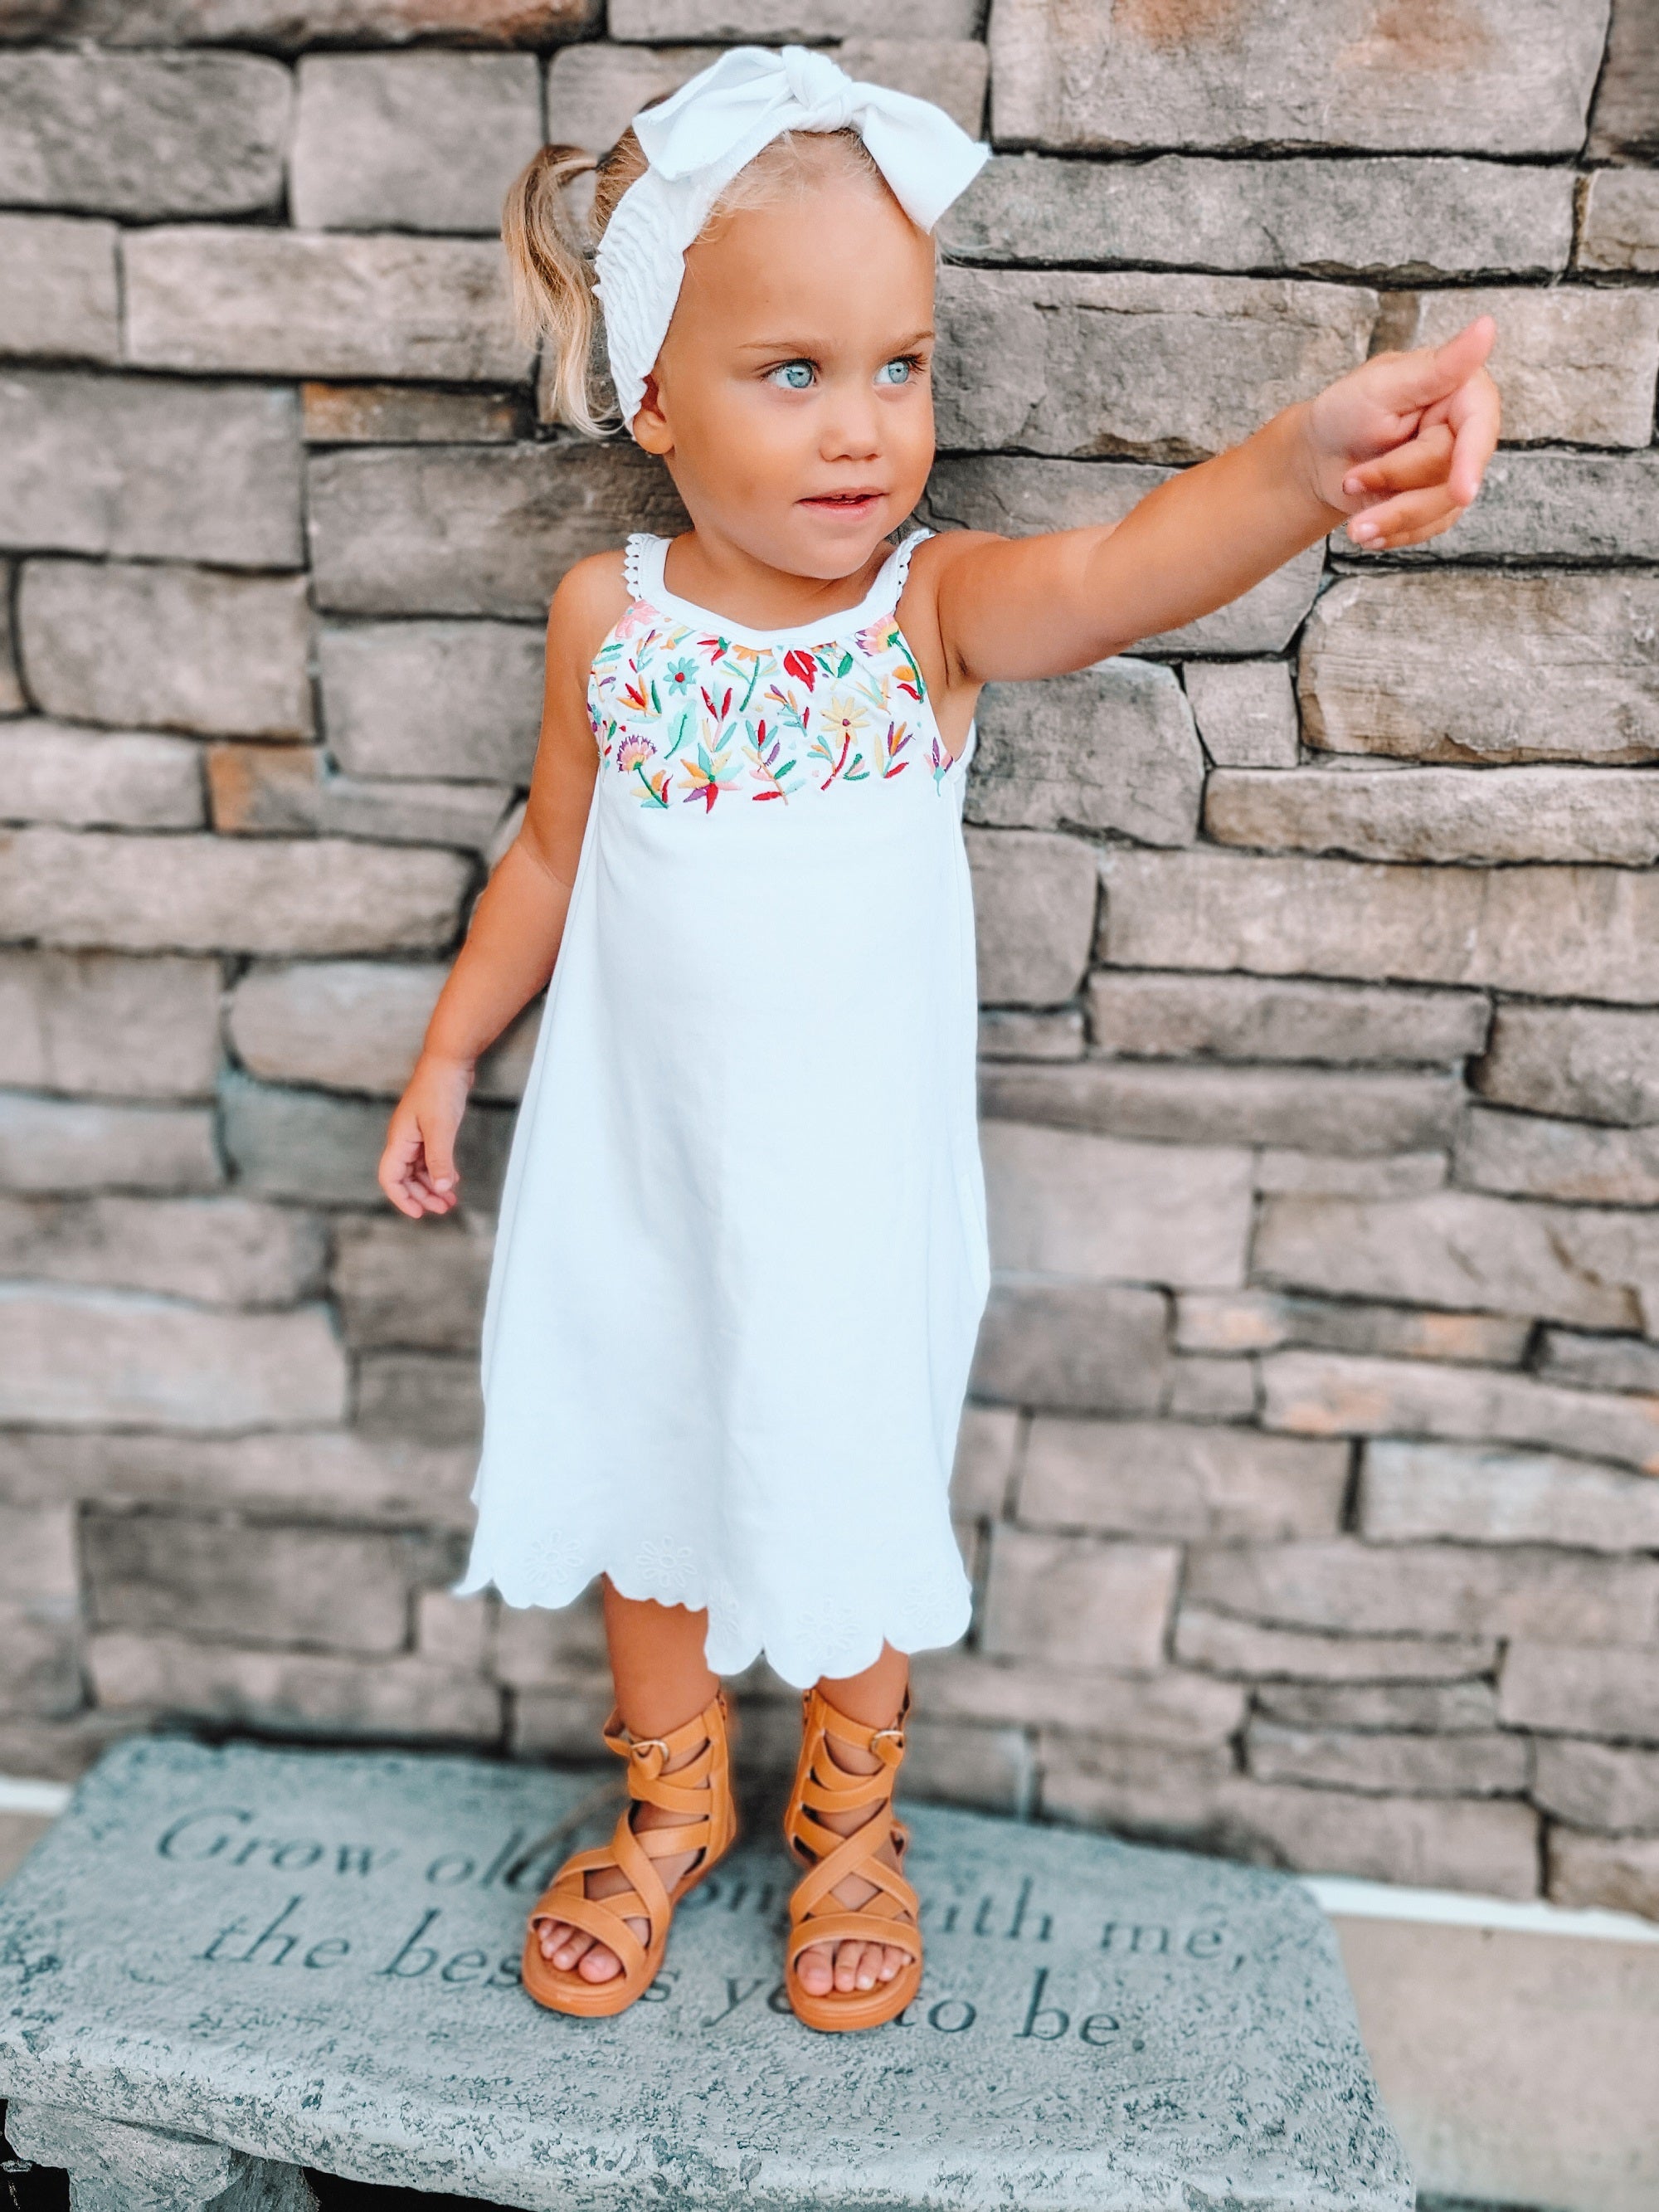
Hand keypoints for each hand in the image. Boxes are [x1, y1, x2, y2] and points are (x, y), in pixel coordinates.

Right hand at [378, 1054, 474, 1218]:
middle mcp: (404, 1139)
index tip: (418, 1214)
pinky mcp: (430, 1128)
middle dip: (422, 1195)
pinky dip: (439, 1170)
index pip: (390, 1178)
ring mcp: (416, 1134)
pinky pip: (430, 1157)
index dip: (401, 1198)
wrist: (449, 1060)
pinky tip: (452, 1179)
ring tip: (450, 1199)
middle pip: (405, 1177)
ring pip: (419, 1169)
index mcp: (399, 1140)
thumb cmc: (439, 1088)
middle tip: (443, 1208)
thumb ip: (440, 1159)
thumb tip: (442, 1188)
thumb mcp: (441, 1128)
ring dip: (433, 1185)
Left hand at [1302, 314, 1499, 552]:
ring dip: (1389, 514)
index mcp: (1463, 392)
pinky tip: (1368, 525)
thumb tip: (1486, 327)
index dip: (1470, 462)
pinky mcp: (1438, 503)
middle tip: (1352, 478)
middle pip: (1450, 475)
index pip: (1479, 429)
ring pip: (1440, 509)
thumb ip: (1440, 367)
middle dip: (1394, 482)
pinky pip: (1427, 529)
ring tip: (1352, 501)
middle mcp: (1465, 432)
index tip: (1462, 492)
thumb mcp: (1385, 384)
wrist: (1319, 456)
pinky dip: (1393, 531)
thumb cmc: (1346, 411)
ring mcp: (1453, 470)